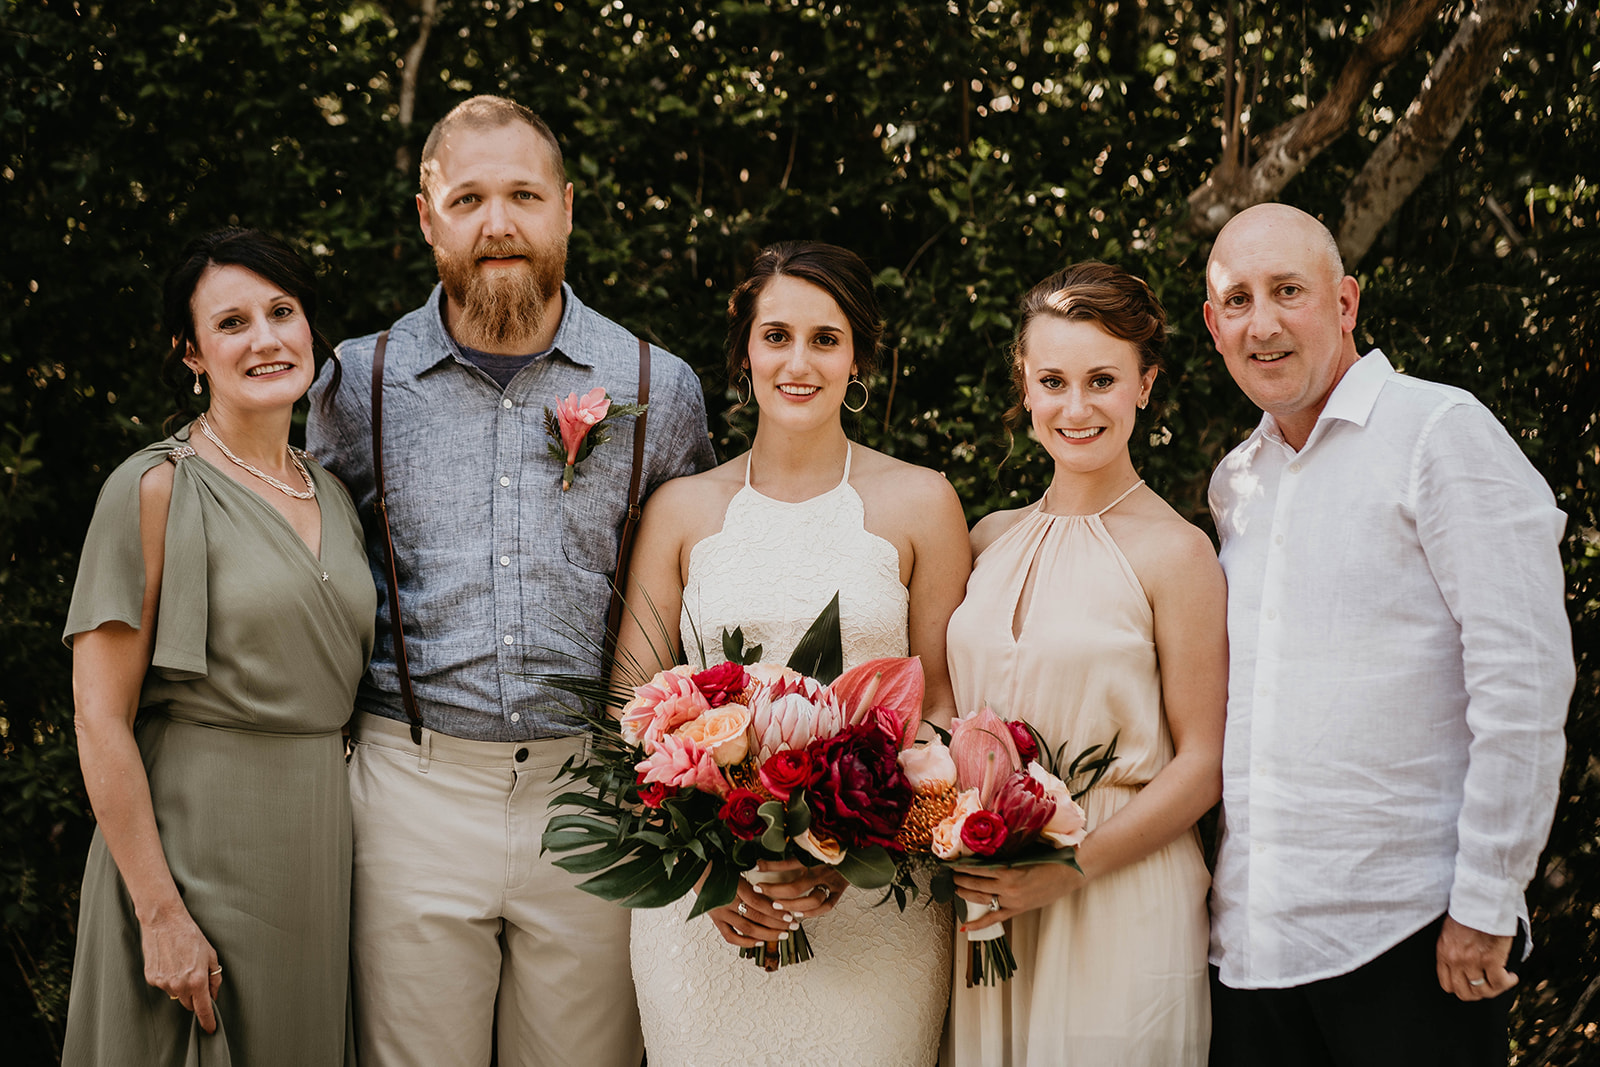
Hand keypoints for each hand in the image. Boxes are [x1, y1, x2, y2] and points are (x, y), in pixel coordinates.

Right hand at [139, 906, 222, 1032]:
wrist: (164, 922)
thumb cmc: (191, 936)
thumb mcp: (210, 955)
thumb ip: (214, 977)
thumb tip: (213, 995)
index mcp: (197, 980)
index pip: (203, 1008)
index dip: (208, 1020)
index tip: (210, 1028)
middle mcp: (179, 985)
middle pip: (189, 1003)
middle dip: (195, 997)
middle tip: (197, 978)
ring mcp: (163, 983)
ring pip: (175, 994)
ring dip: (181, 986)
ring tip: (182, 964)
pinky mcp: (151, 978)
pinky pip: (164, 985)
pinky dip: (169, 978)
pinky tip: (170, 962)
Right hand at [706, 858, 846, 947]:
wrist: (694, 865)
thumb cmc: (718, 861)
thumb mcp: (738, 864)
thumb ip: (755, 876)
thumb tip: (776, 885)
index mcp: (734, 886)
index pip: (759, 904)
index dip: (776, 912)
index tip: (791, 916)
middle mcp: (726, 902)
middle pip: (756, 917)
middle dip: (777, 924)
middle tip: (793, 927)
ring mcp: (720, 913)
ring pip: (746, 929)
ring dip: (766, 934)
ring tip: (782, 935)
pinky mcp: (715, 919)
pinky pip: (730, 936)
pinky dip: (745, 942)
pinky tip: (759, 942)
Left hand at [953, 861, 1083, 933]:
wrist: (1068, 874)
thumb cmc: (1048, 859)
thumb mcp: (1023, 852)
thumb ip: (1004, 854)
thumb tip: (984, 851)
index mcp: (1009, 870)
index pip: (977, 868)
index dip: (962, 866)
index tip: (951, 863)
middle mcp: (1008, 887)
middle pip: (976, 884)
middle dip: (960, 879)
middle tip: (950, 875)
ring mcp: (1012, 901)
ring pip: (982, 899)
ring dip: (966, 894)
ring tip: (956, 888)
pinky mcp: (1017, 910)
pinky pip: (994, 918)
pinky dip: (979, 923)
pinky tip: (966, 927)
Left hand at [1436, 915, 1517, 1001]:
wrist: (1480, 899)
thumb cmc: (1467, 912)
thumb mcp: (1450, 932)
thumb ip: (1454, 950)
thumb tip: (1463, 966)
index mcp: (1443, 953)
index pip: (1447, 984)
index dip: (1461, 989)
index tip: (1471, 985)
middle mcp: (1455, 960)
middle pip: (1464, 992)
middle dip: (1477, 993)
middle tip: (1488, 985)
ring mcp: (1472, 961)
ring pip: (1483, 990)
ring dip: (1495, 989)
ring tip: (1502, 980)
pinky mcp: (1491, 959)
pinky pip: (1500, 983)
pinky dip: (1508, 983)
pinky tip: (1511, 977)